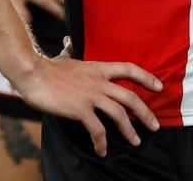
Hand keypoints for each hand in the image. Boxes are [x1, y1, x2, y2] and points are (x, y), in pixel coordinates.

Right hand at [16, 37, 161, 157]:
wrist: (33, 73)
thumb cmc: (47, 67)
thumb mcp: (64, 57)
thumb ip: (70, 51)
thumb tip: (69, 41)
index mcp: (98, 68)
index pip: (129, 69)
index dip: (146, 77)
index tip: (159, 86)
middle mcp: (99, 81)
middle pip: (130, 97)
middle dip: (145, 113)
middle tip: (155, 125)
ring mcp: (90, 95)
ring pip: (119, 114)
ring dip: (129, 130)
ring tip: (135, 141)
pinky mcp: (80, 109)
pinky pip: (97, 129)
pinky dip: (102, 142)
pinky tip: (102, 150)